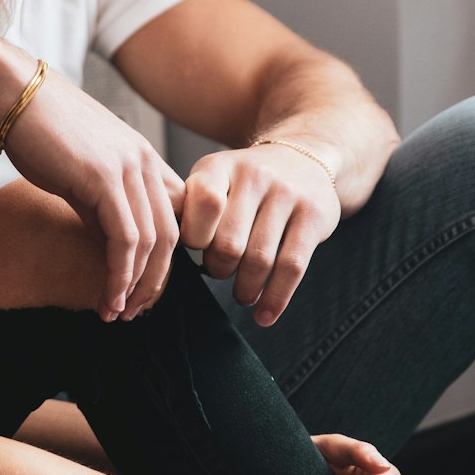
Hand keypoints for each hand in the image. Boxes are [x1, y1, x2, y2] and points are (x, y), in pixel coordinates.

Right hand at [2, 70, 183, 322]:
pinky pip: (126, 239)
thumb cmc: (39, 130)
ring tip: (117, 313)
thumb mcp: (82, 170)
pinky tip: (109, 297)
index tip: (142, 289)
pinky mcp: (104, 178)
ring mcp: (129, 169)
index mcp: (145, 159)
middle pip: (171, 238)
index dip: (164, 261)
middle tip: (134, 312)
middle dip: (155, 283)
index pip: (174, 220)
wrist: (12, 92)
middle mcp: (146, 163)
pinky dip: (120, 275)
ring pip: (152, 243)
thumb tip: (110, 245)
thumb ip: (102, 205)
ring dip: (137, 286)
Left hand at [179, 141, 340, 323]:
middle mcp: (254, 175)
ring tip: (241, 295)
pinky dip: (275, 299)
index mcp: (218, 167)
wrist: (302, 157)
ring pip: (259, 259)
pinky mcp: (314, 215)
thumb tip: (161, 254)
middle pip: (228, 243)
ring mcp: (287, 194)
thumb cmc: (241, 183)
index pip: (201, 205)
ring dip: (244, 289)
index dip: (193, 239)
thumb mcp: (211, 178)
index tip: (195, 249)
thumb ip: (186, 209)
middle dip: (218, 269)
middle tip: (218, 272)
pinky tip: (263, 316)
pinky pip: (291, 267)